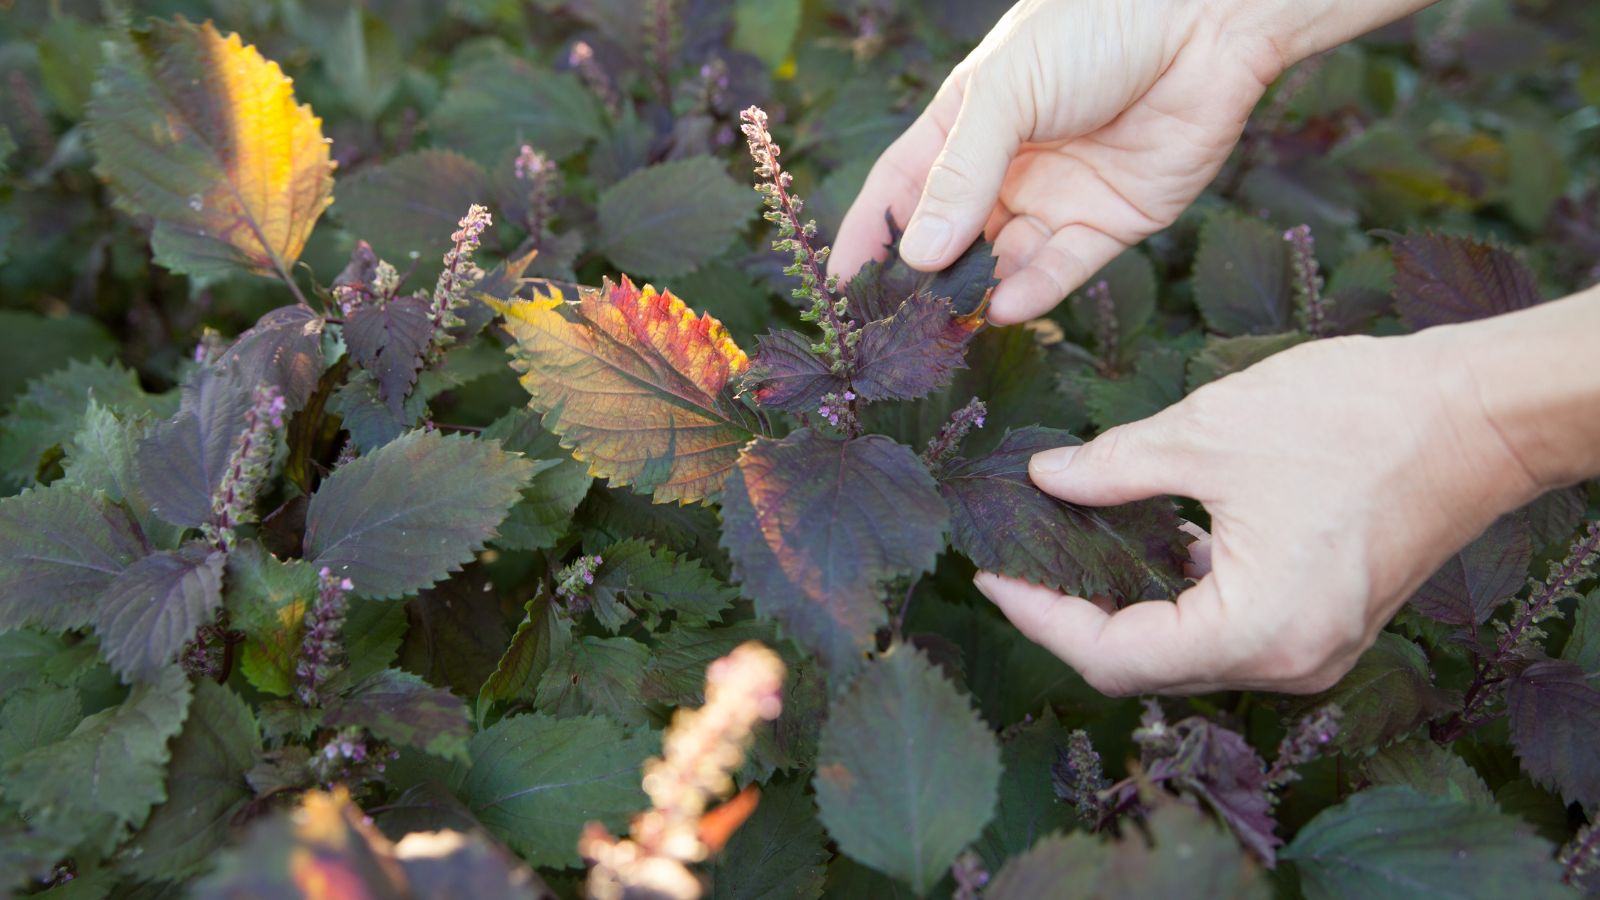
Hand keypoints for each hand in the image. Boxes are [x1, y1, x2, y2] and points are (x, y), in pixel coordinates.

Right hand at [830, 0, 1284, 323]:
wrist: (1205, 18)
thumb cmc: (1094, 25)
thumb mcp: (1006, 92)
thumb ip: (960, 176)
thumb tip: (917, 255)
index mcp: (968, 122)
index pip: (902, 191)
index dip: (870, 237)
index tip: (839, 289)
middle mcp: (1008, 166)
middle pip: (952, 238)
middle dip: (927, 282)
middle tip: (898, 325)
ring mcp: (1059, 196)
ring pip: (1006, 262)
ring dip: (980, 292)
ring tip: (954, 322)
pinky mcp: (1112, 221)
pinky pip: (1065, 268)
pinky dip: (1036, 290)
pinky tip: (1008, 306)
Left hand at [973, 329, 1551, 695]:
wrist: (1481, 413)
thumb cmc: (1358, 418)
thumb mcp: (1208, 433)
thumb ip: (1114, 468)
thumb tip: (1046, 480)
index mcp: (1255, 633)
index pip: (1112, 657)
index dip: (1040, 620)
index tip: (990, 576)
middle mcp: (1287, 663)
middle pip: (1145, 666)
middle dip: (1072, 619)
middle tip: (1016, 567)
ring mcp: (1313, 649)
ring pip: (1185, 652)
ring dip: (1123, 608)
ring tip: (1063, 555)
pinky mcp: (1326, 623)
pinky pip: (1228, 630)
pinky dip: (1177, 595)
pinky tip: (1141, 546)